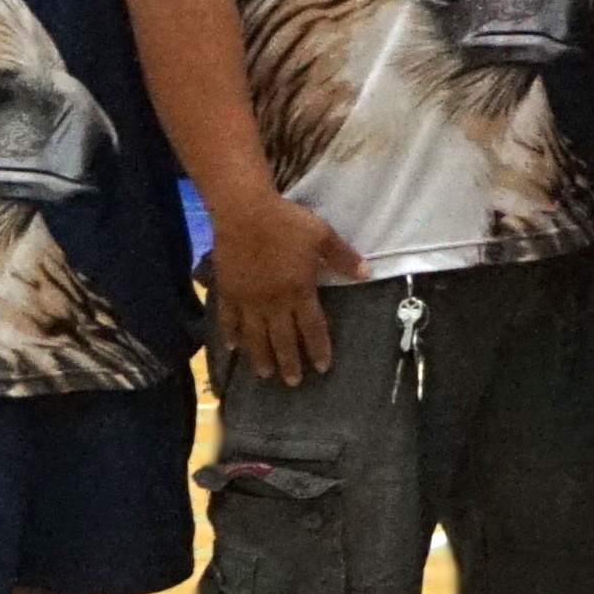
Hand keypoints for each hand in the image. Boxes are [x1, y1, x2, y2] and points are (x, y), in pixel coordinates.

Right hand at [203, 189, 365, 383]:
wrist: (244, 211)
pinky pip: (228, 319)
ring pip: (255, 336)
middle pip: (283, 339)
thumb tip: (366, 274)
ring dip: (261, 357)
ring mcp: (248, 299)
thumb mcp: (322, 236)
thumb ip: (343, 258)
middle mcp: (273, 302)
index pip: (312, 328)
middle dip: (290, 362)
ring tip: (265, 374)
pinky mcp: (227, 291)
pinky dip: (230, 334)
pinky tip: (232, 347)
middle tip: (293, 382)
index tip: (322, 367)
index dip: (318, 349)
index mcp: (299, 291)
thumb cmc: (286, 222)